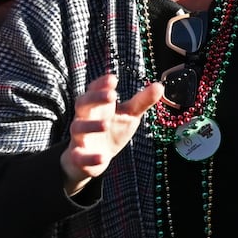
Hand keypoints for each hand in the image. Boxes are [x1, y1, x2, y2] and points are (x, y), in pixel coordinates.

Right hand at [61, 73, 163, 194]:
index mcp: (97, 105)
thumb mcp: (129, 114)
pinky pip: (79, 156)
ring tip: (106, 124)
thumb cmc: (113, 129)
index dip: (101, 83)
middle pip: (82, 103)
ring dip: (90, 125)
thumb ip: (142, 101)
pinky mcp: (79, 157)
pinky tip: (103, 158)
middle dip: (95, 98)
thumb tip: (159, 86)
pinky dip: (90, 157)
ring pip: (77, 128)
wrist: (95, 158)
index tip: (113, 79)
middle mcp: (85, 117)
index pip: (94, 89)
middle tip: (112, 95)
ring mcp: (80, 137)